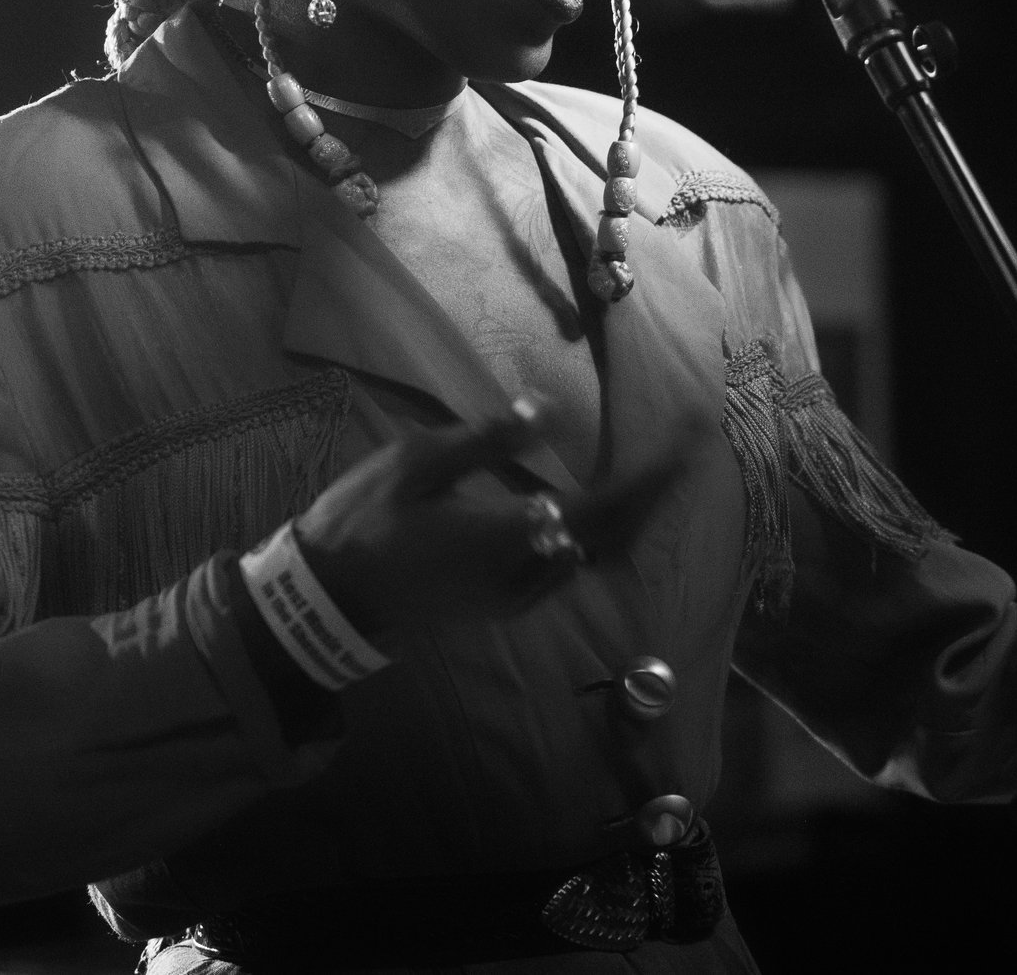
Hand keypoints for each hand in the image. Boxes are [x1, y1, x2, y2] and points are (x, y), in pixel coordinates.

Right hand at [286, 398, 684, 640]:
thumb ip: (488, 439)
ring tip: (657, 468)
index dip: (648, 476)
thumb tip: (546, 411)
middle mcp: (524, 575)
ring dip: (630, 514)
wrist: (330, 596)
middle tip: (686, 446)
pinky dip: (600, 532)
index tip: (684, 440)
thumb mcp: (417, 462)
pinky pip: (570, 566)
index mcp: (506, 537)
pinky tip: (606, 504)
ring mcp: (515, 597)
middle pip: (611, 536)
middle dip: (654, 492)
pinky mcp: (504, 603)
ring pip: (594, 556)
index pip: (601, 508)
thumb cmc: (365, 519)